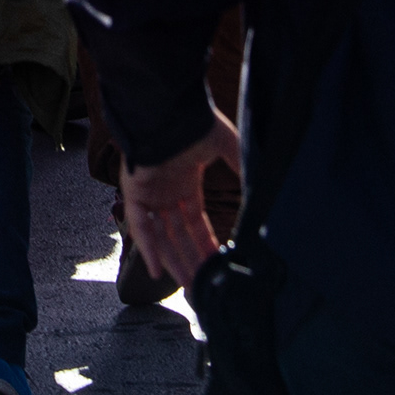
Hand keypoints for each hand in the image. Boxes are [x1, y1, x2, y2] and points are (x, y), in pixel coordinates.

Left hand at [121, 113, 240, 291]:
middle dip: (192, 259)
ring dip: (174, 261)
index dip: (206, 242)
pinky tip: (158, 271)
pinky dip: (147, 249)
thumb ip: (240, 165)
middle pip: (179, 235)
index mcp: (185, 181)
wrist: (168, 107)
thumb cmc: (194, 121)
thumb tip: (259, 183)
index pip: (196, 221)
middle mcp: (166, 191)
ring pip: (161, 236)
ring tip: (189, 286)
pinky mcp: (135, 192)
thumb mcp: (226, 145)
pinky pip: (140, 226)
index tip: (218, 263)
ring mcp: (149, 193)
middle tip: (204, 285)